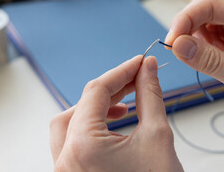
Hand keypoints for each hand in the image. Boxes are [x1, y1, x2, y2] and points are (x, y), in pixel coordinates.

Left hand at [50, 55, 183, 171]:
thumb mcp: (158, 135)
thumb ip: (149, 95)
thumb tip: (148, 69)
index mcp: (82, 147)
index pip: (96, 91)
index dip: (122, 71)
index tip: (140, 62)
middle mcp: (64, 160)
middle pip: (80, 106)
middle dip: (109, 89)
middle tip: (135, 78)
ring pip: (70, 123)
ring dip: (96, 107)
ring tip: (124, 103)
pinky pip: (73, 142)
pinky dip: (91, 127)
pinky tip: (113, 124)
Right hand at [165, 0, 223, 146]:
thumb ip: (210, 61)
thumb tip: (177, 45)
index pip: (212, 4)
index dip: (187, 18)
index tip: (172, 40)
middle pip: (206, 7)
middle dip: (186, 24)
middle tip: (175, 48)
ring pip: (203, 21)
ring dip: (189, 34)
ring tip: (187, 54)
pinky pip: (207, 37)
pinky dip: (195, 45)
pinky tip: (196, 57)